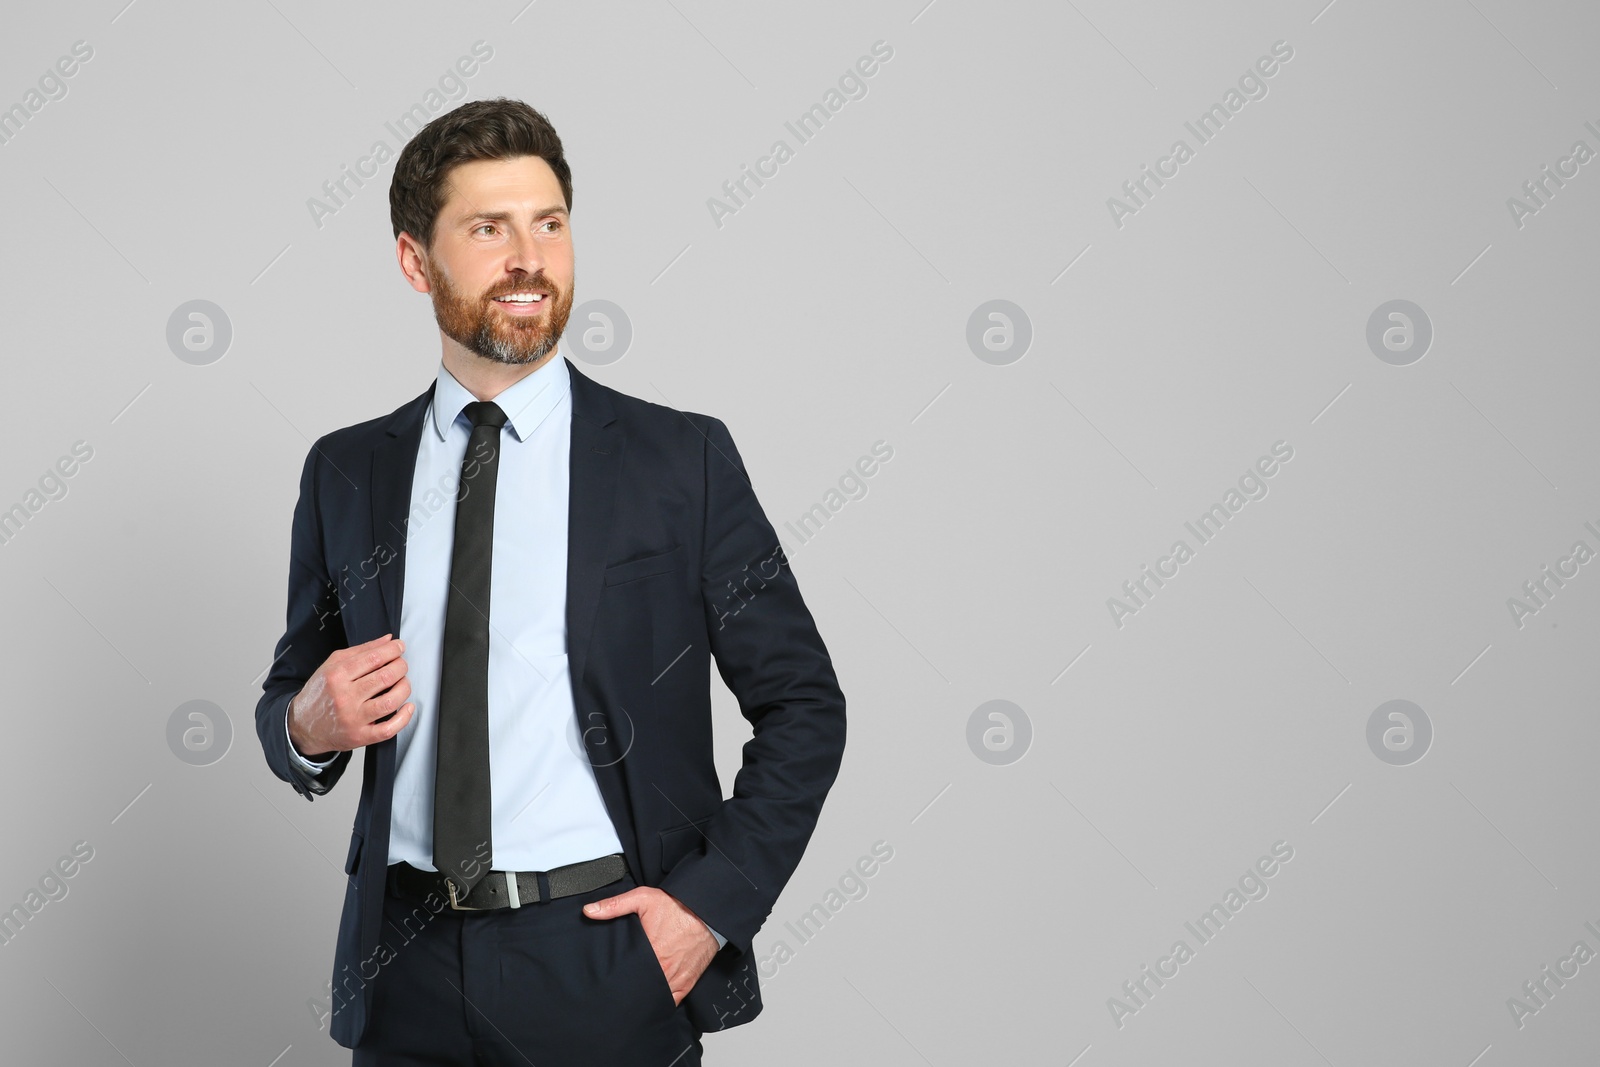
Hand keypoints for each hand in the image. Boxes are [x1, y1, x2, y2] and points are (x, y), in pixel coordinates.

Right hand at [289, 633, 413, 757]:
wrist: (302, 725)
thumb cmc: (320, 693)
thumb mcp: (333, 665)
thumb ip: (361, 650)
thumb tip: (388, 640)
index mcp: (337, 676)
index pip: (374, 658)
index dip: (393, 650)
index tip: (400, 647)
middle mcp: (344, 697)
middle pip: (385, 678)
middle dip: (401, 667)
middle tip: (401, 665)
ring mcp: (353, 719)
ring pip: (390, 701)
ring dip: (404, 688)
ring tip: (403, 683)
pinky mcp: (359, 736)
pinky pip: (388, 729)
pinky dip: (404, 717)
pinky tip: (407, 707)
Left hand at [583, 886, 717, 1004]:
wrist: (707, 913)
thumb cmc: (677, 907)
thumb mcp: (643, 898)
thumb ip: (614, 905)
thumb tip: (589, 911)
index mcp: (649, 952)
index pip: (625, 975)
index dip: (614, 979)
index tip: (608, 979)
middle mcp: (663, 970)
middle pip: (639, 989)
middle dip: (627, 989)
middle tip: (616, 988)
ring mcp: (675, 979)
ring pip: (654, 998)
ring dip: (644, 997)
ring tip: (630, 996)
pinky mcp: (686, 983)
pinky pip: (671, 1001)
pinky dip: (661, 1002)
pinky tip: (651, 1000)